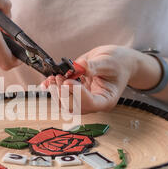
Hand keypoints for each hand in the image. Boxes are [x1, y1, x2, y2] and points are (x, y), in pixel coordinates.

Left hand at [42, 45, 159, 113]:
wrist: (118, 60)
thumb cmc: (118, 62)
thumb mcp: (109, 61)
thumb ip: (94, 66)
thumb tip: (80, 66)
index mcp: (106, 100)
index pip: (90, 104)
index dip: (77, 95)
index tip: (69, 81)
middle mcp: (93, 102)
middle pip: (73, 108)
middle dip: (63, 94)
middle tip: (60, 78)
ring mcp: (83, 98)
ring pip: (64, 103)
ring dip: (56, 91)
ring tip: (56, 76)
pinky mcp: (75, 91)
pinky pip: (61, 94)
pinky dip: (52, 88)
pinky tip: (48, 80)